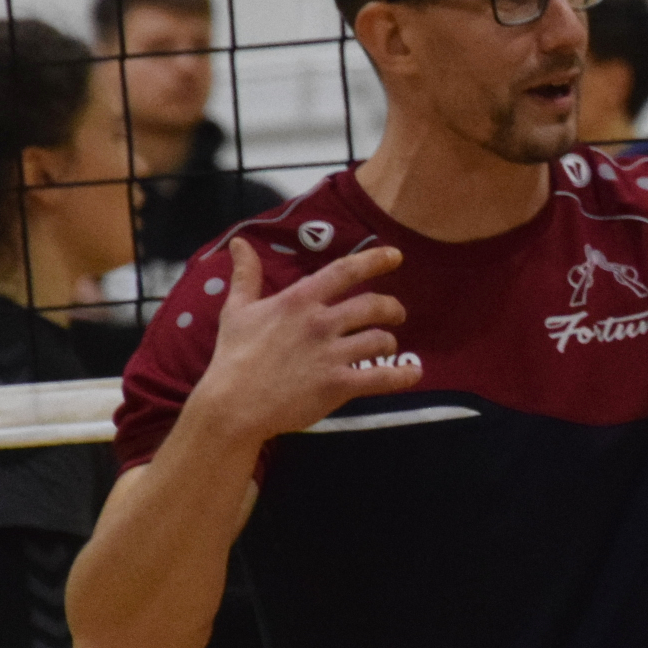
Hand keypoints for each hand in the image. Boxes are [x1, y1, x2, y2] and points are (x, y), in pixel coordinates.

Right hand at [195, 238, 421, 443]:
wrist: (233, 406)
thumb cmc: (233, 357)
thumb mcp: (237, 310)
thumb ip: (246, 275)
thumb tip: (239, 242)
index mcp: (299, 300)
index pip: (345, 271)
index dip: (374, 260)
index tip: (395, 256)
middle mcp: (321, 323)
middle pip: (373, 306)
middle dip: (392, 308)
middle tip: (396, 313)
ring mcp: (332, 355)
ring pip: (380, 340)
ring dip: (390, 342)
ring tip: (389, 347)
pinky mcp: (339, 385)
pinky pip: (381, 378)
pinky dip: (402, 376)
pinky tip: (414, 374)